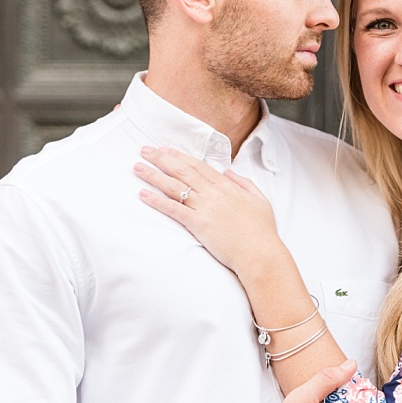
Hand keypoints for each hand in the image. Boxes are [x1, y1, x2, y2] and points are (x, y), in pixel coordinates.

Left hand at [135, 146, 279, 277]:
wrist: (261, 253)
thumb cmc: (263, 231)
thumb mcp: (260, 200)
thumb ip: (244, 183)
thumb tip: (228, 172)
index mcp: (228, 187)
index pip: (199, 166)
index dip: (180, 156)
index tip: (166, 149)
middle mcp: (214, 194)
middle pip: (183, 171)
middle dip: (162, 159)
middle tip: (145, 150)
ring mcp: (206, 208)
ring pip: (175, 187)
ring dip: (154, 175)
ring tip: (138, 167)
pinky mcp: (198, 224)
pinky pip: (173, 210)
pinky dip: (157, 201)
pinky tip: (144, 194)